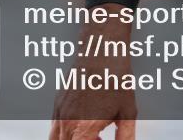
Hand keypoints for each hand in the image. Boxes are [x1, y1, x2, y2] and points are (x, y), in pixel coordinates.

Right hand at [49, 5, 136, 139]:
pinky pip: (54, 128)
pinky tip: (84, 122)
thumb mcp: (127, 111)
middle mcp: (68, 122)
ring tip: (93, 134)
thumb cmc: (115, 78)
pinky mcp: (57, 104)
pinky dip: (67, 132)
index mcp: (84, 127)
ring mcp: (59, 113)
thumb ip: (125, 136)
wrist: (101, 51)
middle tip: (100, 138)